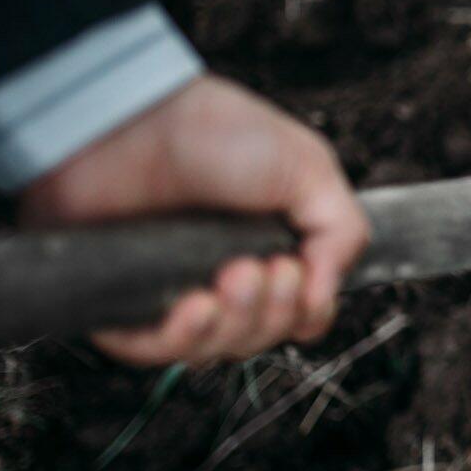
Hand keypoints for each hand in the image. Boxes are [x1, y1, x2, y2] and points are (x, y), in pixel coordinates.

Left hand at [20, 74, 370, 365]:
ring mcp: (176, 289)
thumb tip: (327, 294)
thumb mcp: (309, 168)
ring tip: (227, 278)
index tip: (295, 273)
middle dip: (271, 312)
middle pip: (264, 336)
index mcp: (272, 247)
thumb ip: (343, 231)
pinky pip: (157, 352)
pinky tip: (193, 307)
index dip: (306, 310)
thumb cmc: (214, 129)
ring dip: (233, 324)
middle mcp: (226, 274)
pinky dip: (183, 340)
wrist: (132, 118)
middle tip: (259, 269)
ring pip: (218, 349)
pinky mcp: (126, 301)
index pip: (302, 314)